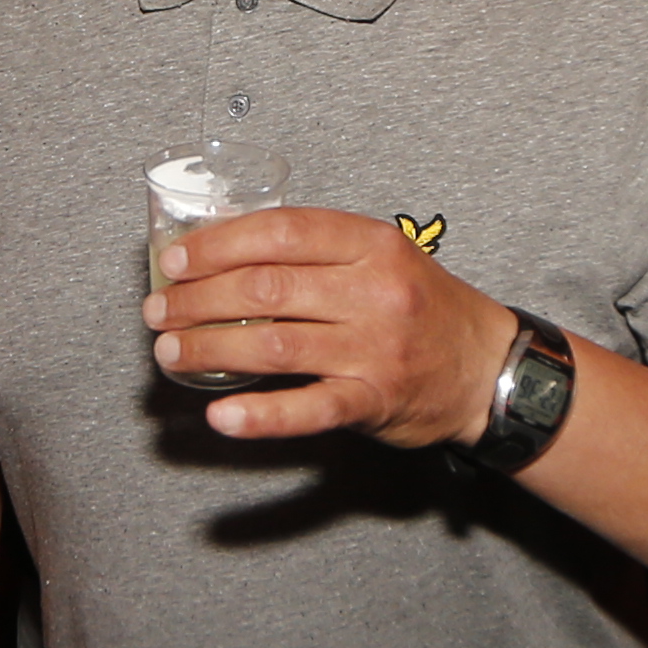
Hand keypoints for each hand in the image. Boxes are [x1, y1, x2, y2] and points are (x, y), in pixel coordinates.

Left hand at [150, 206, 517, 445]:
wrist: (488, 368)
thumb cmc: (425, 309)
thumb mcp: (383, 258)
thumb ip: (318, 252)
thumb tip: (226, 248)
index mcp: (371, 244)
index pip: (279, 232)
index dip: (216, 245)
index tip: (173, 261)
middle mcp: (373, 292)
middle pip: (266, 286)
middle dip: (197, 299)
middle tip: (159, 312)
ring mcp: (374, 348)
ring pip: (274, 343)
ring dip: (209, 348)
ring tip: (170, 353)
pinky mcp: (374, 400)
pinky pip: (308, 409)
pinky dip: (260, 415)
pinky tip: (221, 414)